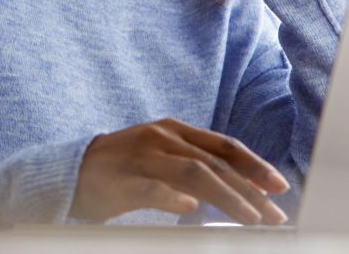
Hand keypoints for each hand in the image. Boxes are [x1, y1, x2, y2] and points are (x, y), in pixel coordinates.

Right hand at [69, 118, 289, 224]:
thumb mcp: (162, 159)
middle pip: (214, 162)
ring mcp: (140, 157)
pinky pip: (151, 188)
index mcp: (174, 131)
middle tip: (274, 213)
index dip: (254, 164)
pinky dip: (173, 198)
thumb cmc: (123, 170)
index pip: (223, 145)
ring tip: (250, 217)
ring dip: (226, 196)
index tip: (278, 186)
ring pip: (192, 173)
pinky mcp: (120, 180)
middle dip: (249, 188)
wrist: (69, 172)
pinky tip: (191, 210)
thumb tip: (237, 187)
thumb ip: (195, 166)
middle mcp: (161, 138)